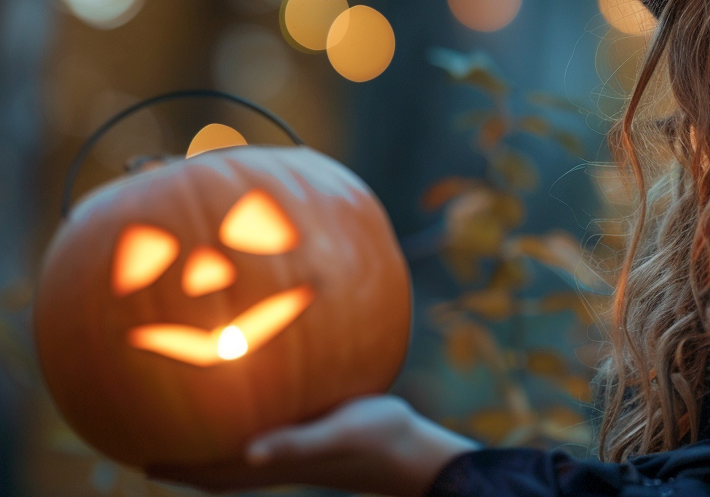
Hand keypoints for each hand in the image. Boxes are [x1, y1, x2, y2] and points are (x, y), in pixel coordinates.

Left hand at [147, 394, 479, 495]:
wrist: (415, 450)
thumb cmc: (380, 438)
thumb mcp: (339, 432)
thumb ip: (295, 441)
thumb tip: (248, 452)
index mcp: (276, 463)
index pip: (214, 472)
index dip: (178, 469)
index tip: (140, 460)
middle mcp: (279, 460)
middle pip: (219, 467)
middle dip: (185, 459)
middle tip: (150, 441)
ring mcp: (298, 452)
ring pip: (242, 451)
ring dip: (214, 442)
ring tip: (192, 419)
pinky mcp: (317, 435)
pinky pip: (272, 431)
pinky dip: (252, 420)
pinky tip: (264, 391)